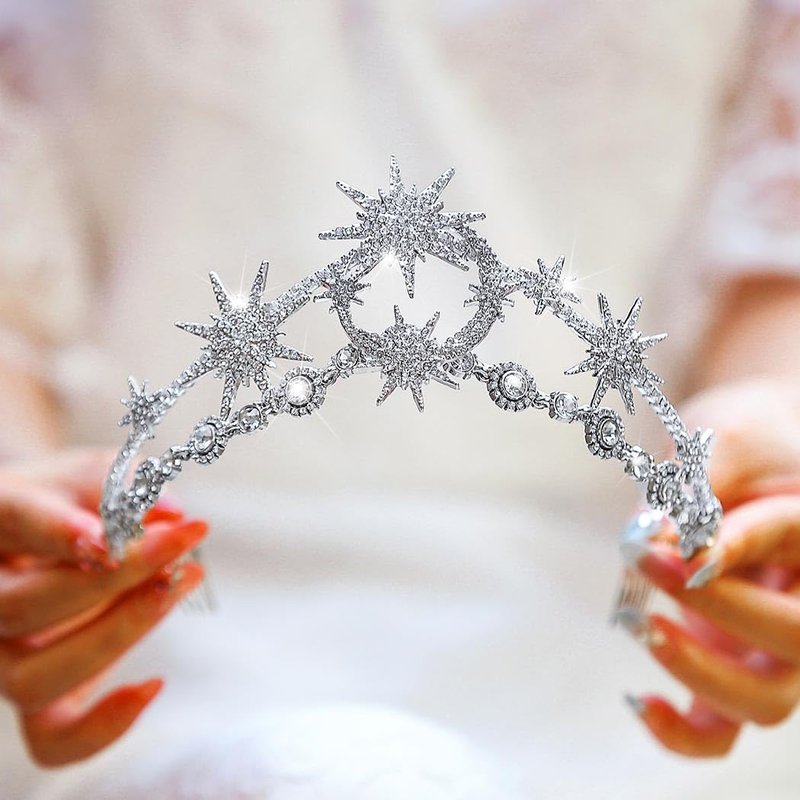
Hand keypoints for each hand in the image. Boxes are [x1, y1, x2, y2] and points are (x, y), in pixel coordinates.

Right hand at [0, 449, 207, 766]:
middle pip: (28, 607)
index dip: (56, 533)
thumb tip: (172, 512)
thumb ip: (127, 486)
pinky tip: (154, 684)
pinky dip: (101, 728)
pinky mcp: (35, 691)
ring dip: (120, 634)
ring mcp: (5, 652)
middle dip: (118, 576)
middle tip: (184, 537)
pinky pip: (51, 739)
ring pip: (34, 678)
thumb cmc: (75, 496)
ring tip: (183, 579)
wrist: (49, 525)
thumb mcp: (97, 473)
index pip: (13, 522)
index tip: (108, 538)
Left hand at [620, 377, 799, 756]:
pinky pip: (721, 729)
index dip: (734, 542)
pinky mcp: (732, 665)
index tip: (679, 535)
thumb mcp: (722, 440)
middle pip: (790, 637)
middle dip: (714, 605)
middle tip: (647, 556)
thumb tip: (661, 542)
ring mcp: (774, 645)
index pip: (788, 539)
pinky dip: (683, 732)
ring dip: (698, 672)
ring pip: (763, 700)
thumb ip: (695, 490)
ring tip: (640, 622)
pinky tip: (639, 702)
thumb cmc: (743, 440)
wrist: (746, 454)